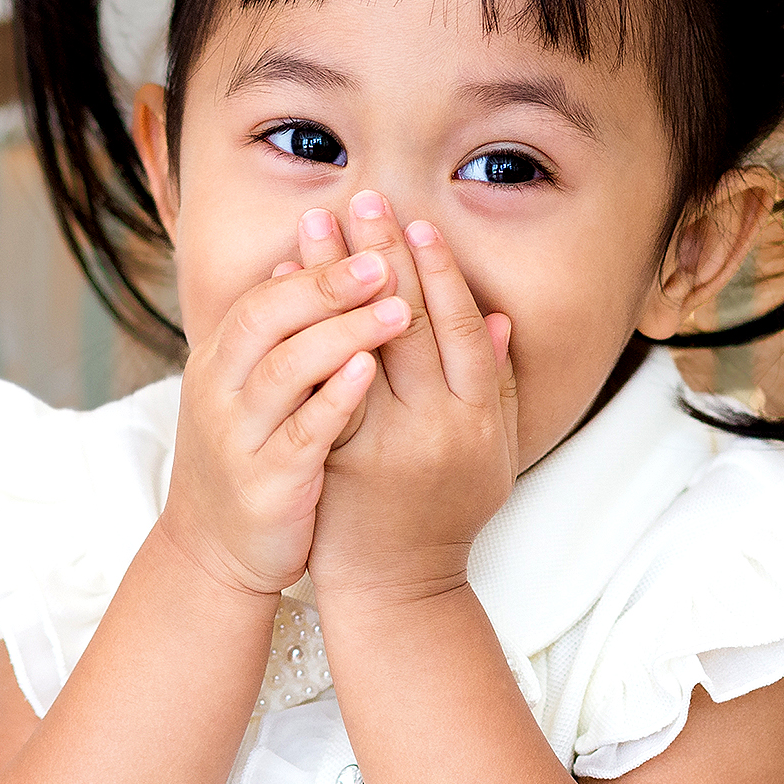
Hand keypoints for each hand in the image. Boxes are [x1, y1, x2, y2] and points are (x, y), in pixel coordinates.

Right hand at [155, 244, 411, 597]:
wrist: (213, 552)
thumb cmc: (247, 458)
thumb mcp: (248, 389)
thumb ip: (274, 331)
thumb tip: (297, 258)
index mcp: (219, 361)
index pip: (265, 294)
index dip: (317, 264)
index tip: (371, 236)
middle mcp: (219, 391)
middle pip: (269, 318)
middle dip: (329, 284)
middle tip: (387, 258)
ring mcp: (238, 437)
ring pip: (286, 369)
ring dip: (343, 333)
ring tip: (398, 307)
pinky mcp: (265, 483)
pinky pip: (303, 432)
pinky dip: (335, 397)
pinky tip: (370, 371)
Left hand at [295, 191, 519, 603]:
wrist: (396, 587)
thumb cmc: (447, 513)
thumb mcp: (492, 453)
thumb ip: (498, 386)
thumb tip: (500, 318)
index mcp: (478, 419)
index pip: (458, 327)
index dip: (438, 271)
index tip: (416, 221)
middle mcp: (432, 427)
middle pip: (403, 322)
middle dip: (379, 255)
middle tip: (360, 197)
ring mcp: (378, 443)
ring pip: (353, 345)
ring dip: (332, 280)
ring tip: (316, 224)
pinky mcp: (333, 458)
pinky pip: (315, 382)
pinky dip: (300, 331)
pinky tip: (284, 289)